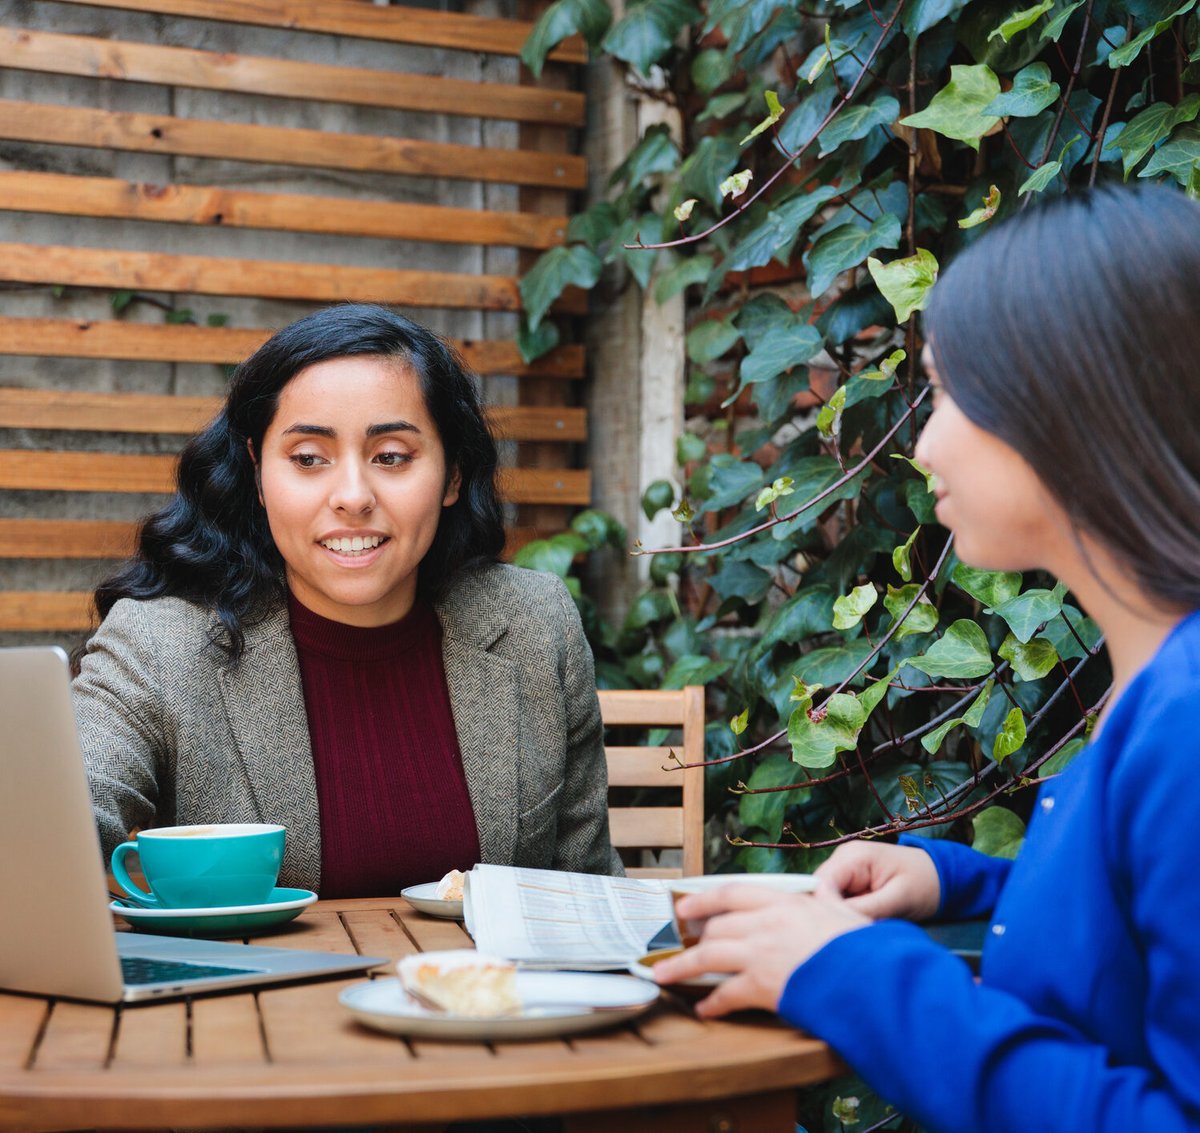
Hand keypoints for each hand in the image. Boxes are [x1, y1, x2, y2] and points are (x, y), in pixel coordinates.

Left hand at [653, 881, 870, 1017]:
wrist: (870, 978)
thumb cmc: (864, 948)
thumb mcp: (845, 913)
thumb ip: (827, 902)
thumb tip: (825, 891)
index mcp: (784, 902)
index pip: (732, 893)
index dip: (703, 899)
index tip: (685, 905)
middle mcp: (766, 924)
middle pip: (717, 927)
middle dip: (696, 939)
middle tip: (683, 946)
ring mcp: (760, 954)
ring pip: (708, 956)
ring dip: (682, 967)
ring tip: (664, 975)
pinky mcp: (762, 987)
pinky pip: (726, 995)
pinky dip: (711, 1003)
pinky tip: (703, 1009)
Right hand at [815, 839, 940, 921]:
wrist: (942, 876)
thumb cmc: (925, 884)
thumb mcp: (898, 899)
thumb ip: (866, 908)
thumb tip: (834, 920)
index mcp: (853, 856)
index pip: (820, 884)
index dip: (822, 909)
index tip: (836, 933)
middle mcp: (843, 859)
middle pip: (818, 891)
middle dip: (828, 914)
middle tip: (844, 938)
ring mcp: (845, 870)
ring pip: (825, 898)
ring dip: (836, 916)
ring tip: (852, 933)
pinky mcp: (850, 882)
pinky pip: (836, 901)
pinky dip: (844, 915)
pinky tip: (855, 926)